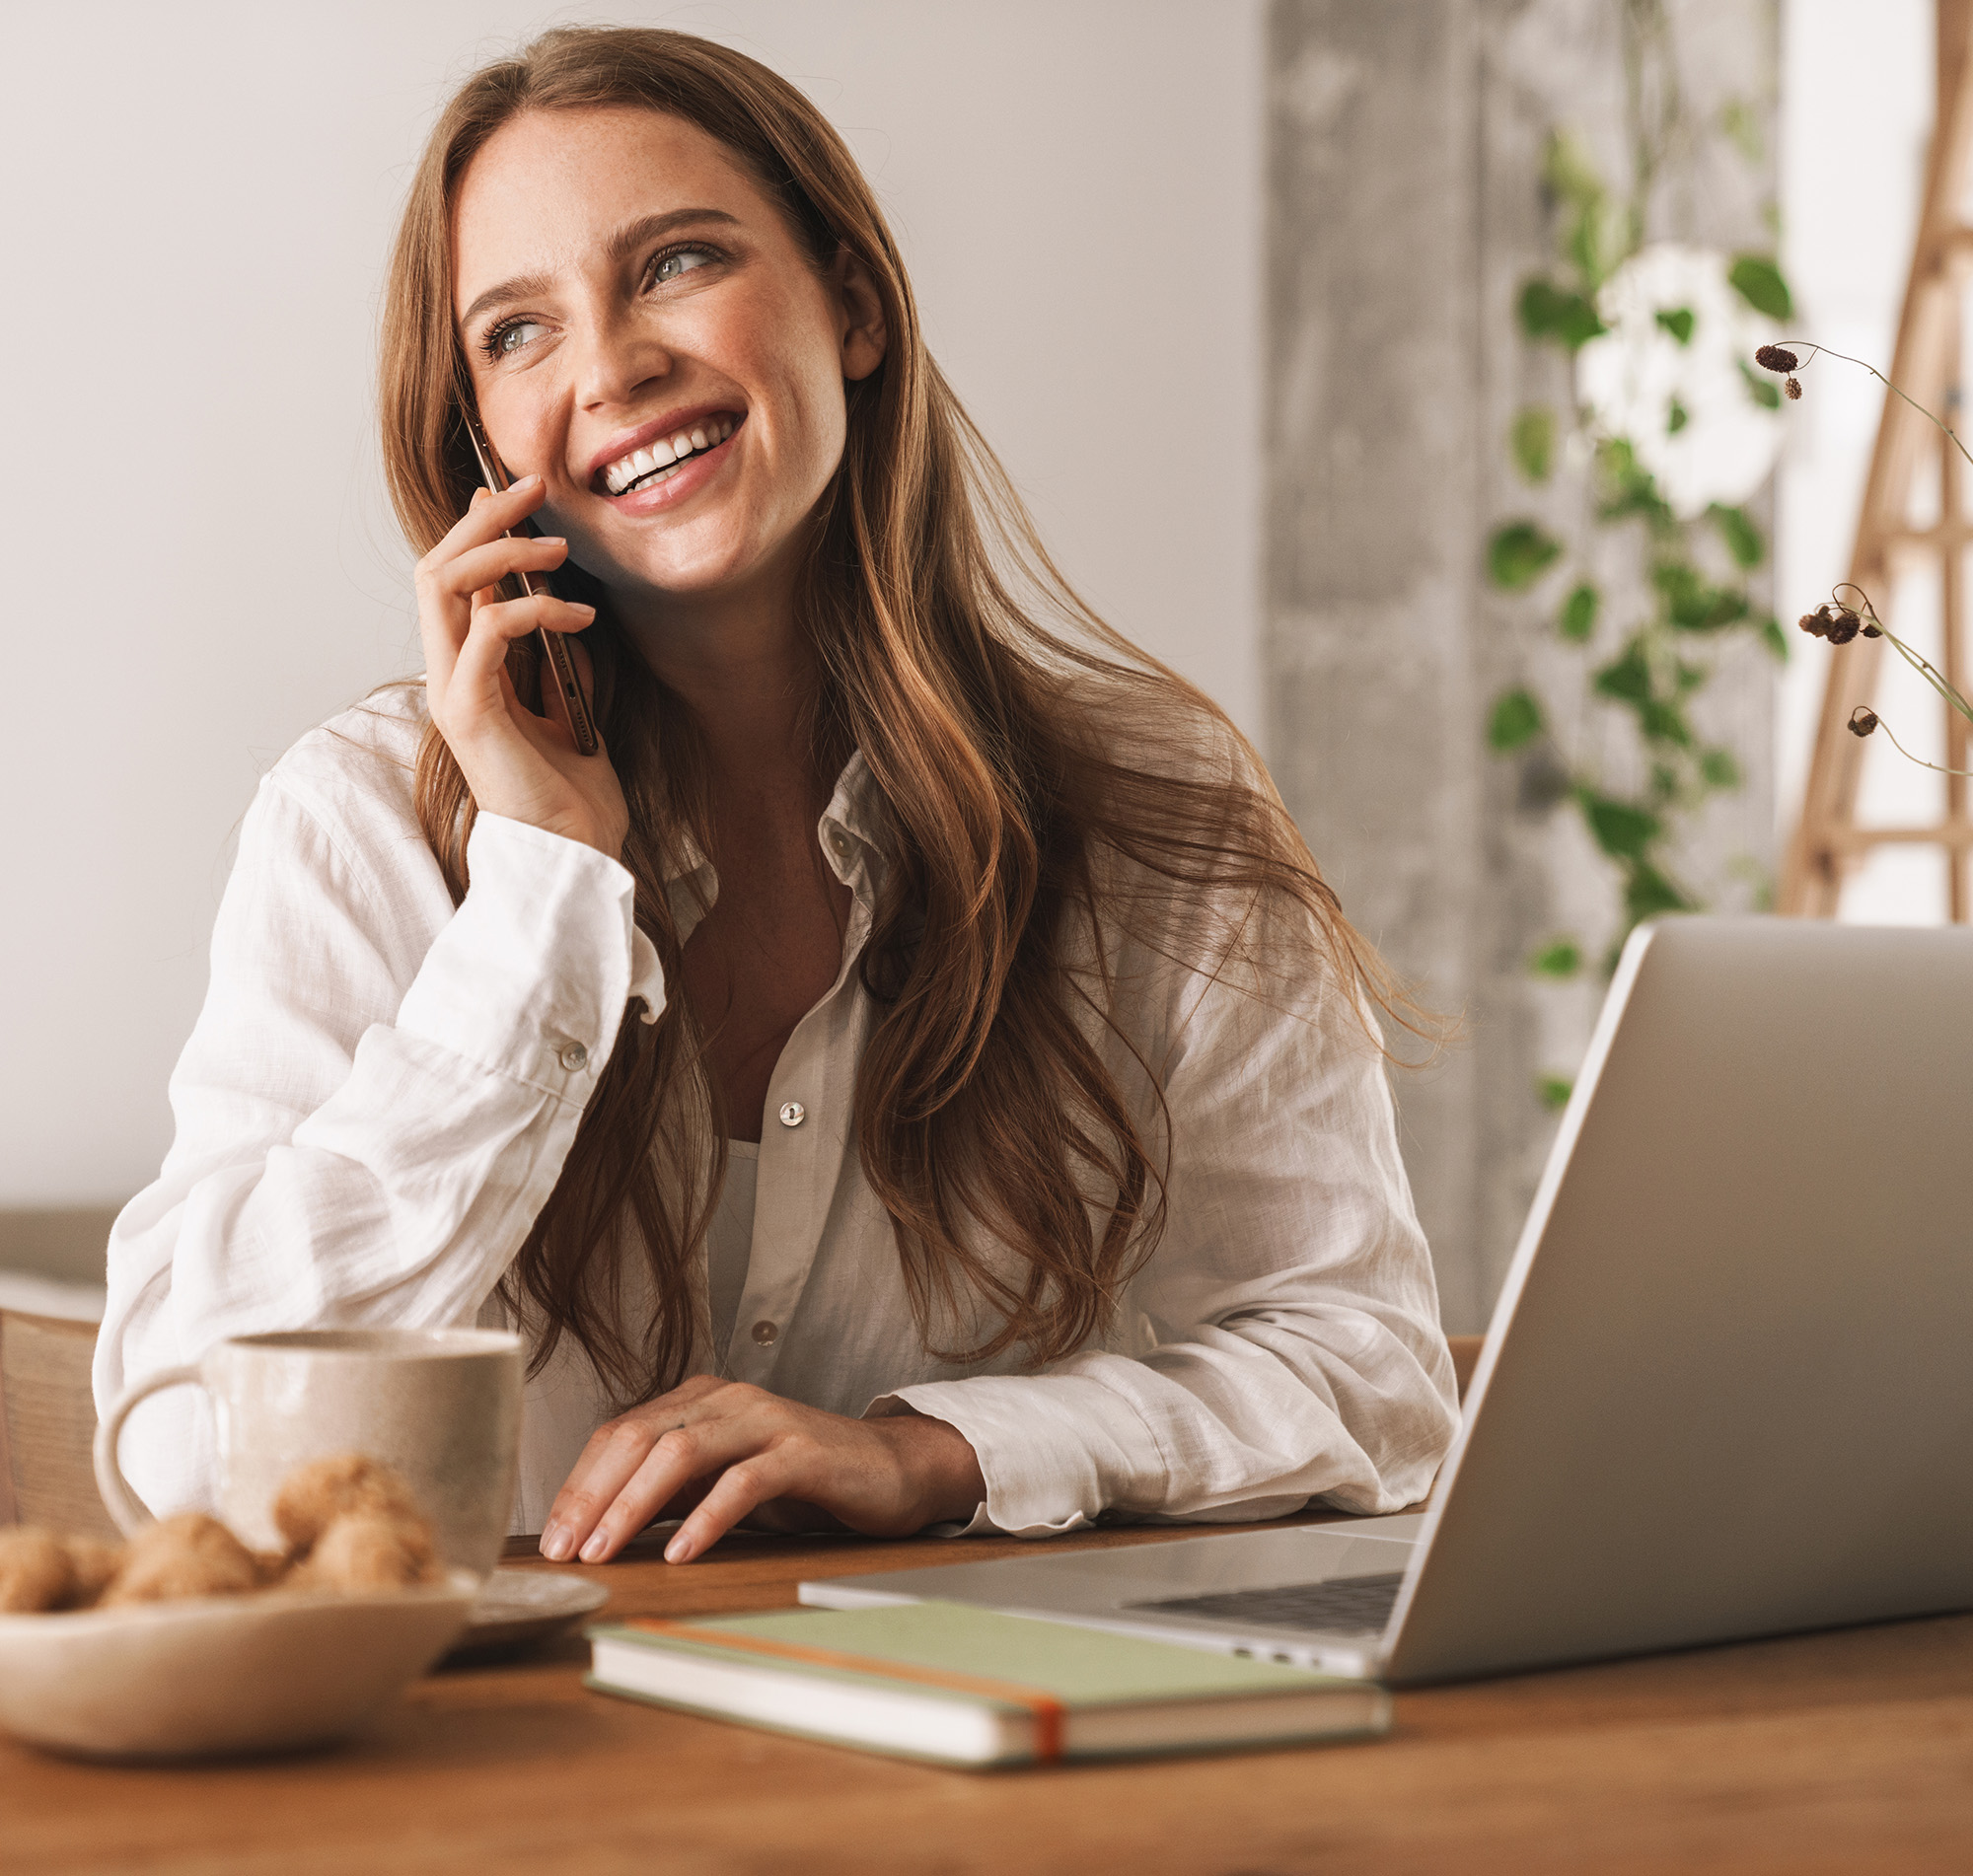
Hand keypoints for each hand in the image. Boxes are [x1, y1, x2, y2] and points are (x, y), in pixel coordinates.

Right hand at [416, 474, 628, 859]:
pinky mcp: (470, 711)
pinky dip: (533, 609)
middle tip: (535, 490)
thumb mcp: (568, 707)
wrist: (573, 851)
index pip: (453, 579)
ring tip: (558, 549)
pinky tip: (578, 617)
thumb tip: (562, 608)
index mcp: (467, 670)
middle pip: (437, 567)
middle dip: (484, 519)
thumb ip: (553, 660)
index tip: (520, 494)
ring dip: (502, 552)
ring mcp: (452, 691)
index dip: (477, 528)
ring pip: (445, 584)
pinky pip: (487, 629)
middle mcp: (448, 673)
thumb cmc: (572, 790)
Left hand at [538, 1377, 987, 1564]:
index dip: (578, 1484)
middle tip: (564, 1550)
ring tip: (606, 1551)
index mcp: (698, 1401)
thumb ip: (668, 1493)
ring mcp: (764, 1421)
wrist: (889, 1469)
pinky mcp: (801, 1452)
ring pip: (680, 1452)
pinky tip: (681, 1553)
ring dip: (633, 1505)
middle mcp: (725, 1399)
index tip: (551, 1539)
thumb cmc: (798, 1481)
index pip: (618, 1432)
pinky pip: (743, 1481)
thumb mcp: (719, 1482)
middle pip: (638, 1438)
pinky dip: (706, 1519)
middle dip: (592, 1496)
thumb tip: (594, 1530)